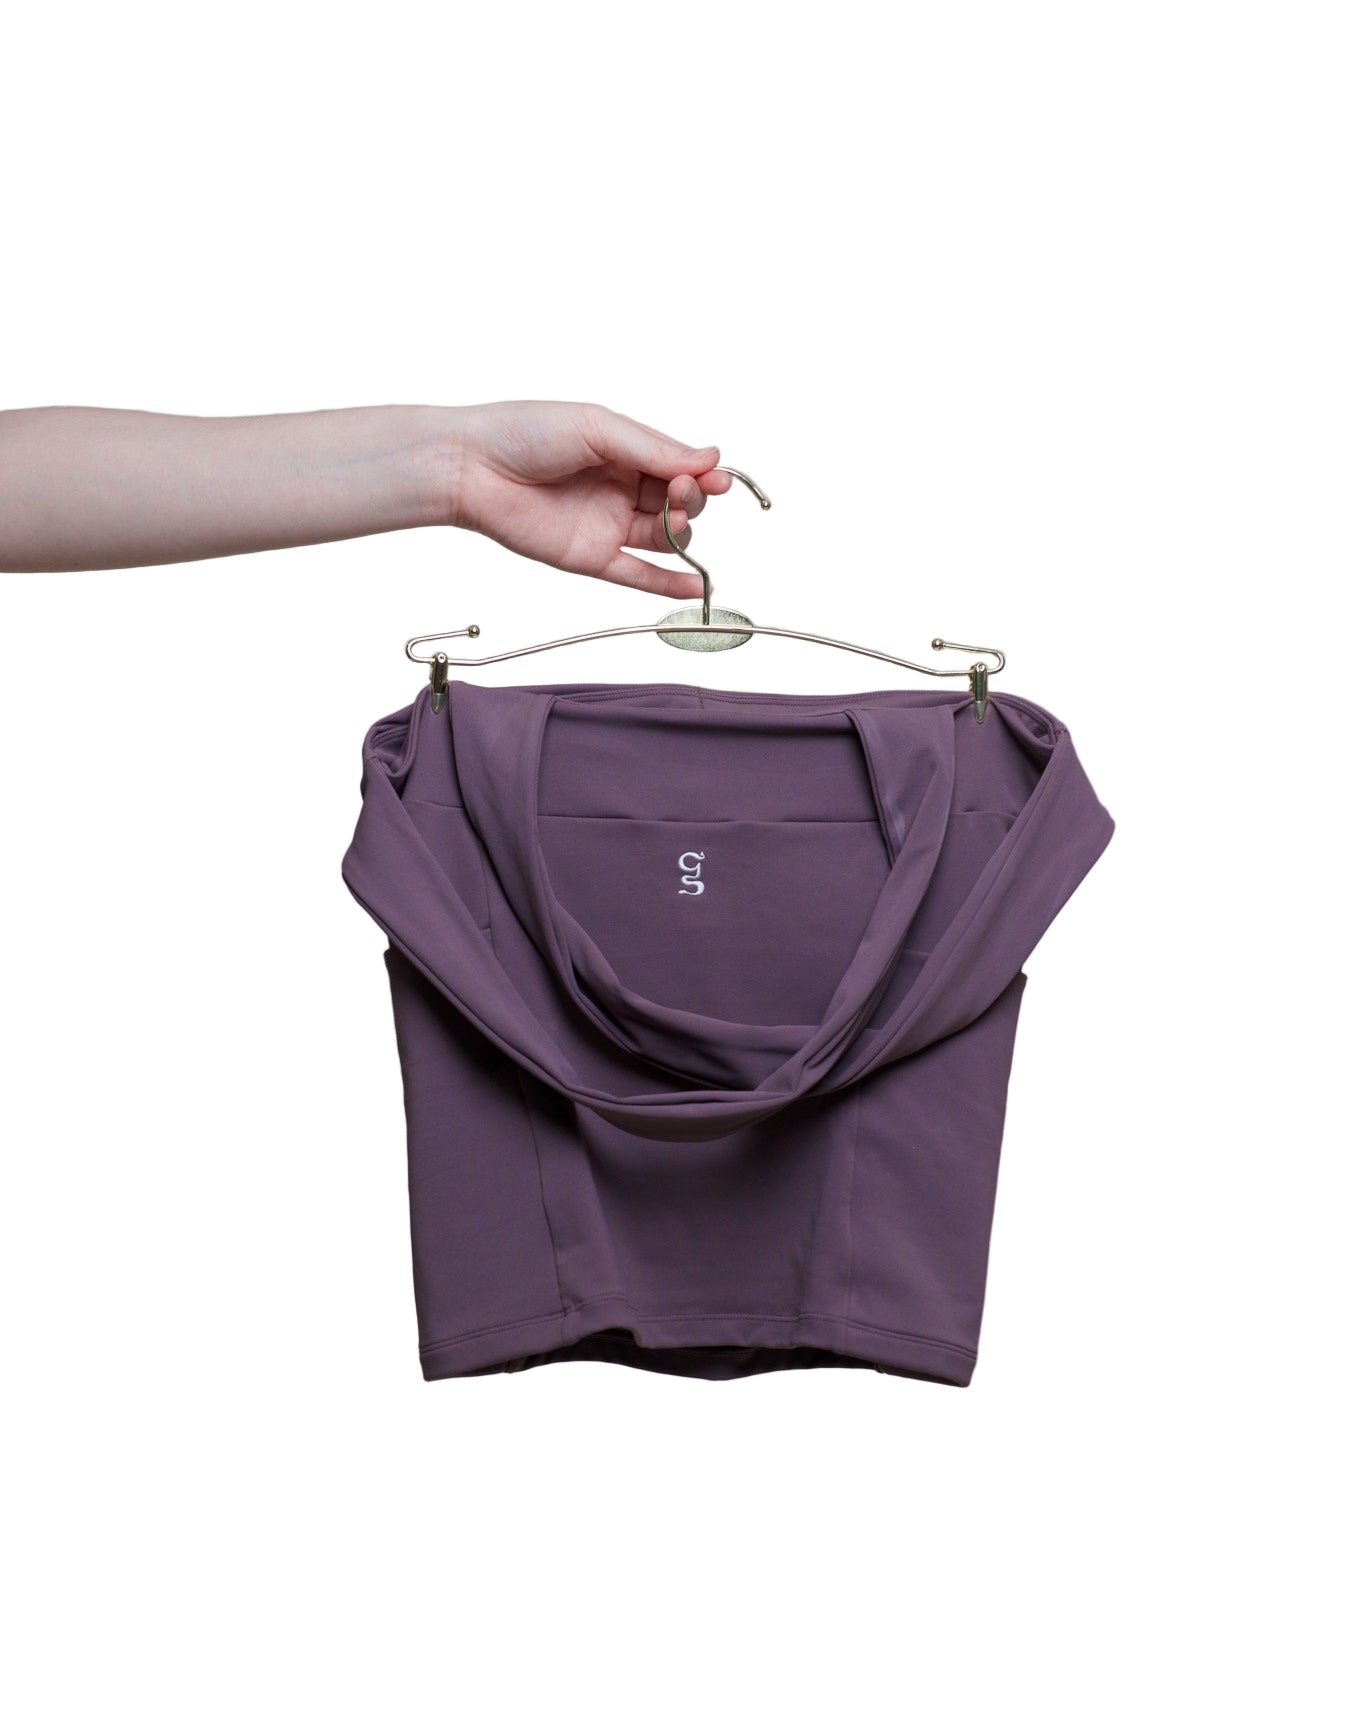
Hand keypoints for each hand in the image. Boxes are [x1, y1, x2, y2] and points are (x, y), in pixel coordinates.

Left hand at [448, 400, 732, 599]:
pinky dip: (670, 584)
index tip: (719, 478)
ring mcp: (607, 525)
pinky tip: (699, 587)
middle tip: (679, 491)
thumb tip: (712, 458)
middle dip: (690, 498)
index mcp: (624, 450)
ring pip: (665, 538)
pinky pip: (639, 576)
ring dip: (682, 531)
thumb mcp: (597, 428)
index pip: (679, 466)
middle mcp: (620, 488)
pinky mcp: (591, 558)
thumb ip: (653, 448)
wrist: (472, 468)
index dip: (703, 474)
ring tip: (673, 519)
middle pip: (679, 503)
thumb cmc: (524, 432)